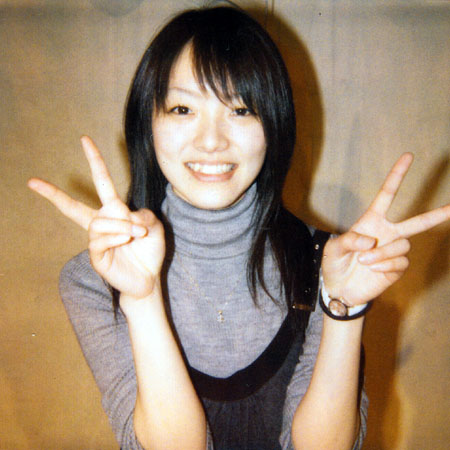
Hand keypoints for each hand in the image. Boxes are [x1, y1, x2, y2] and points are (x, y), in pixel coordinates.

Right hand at [28, 136, 164, 299]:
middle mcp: (101, 224)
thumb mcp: (154, 225)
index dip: (95, 161)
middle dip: (53, 194)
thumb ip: (143, 214)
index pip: (101, 183)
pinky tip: (127, 241)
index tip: (84, 139)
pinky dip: (117, 238)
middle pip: (72, 208)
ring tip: (136, 234)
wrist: (149, 278)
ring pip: (98, 223)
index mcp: (114, 211)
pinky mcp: (96, 257)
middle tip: (32, 182)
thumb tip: (126, 215)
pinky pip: (99, 241)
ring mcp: (96, 241)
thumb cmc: (149, 250)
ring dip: (121, 226)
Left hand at [322, 153, 449, 304]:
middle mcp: (387, 233)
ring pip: (403, 245)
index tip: (408, 156)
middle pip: (417, 222)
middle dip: (438, 214)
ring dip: (383, 254)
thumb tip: (370, 240)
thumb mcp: (334, 249)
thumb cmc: (335, 264)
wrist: (340, 289)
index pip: (387, 195)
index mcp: (372, 222)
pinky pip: (401, 263)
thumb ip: (349, 240)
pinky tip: (374, 270)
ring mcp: (393, 251)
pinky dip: (386, 266)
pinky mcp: (397, 269)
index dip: (397, 176)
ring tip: (365, 261)